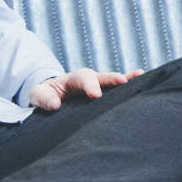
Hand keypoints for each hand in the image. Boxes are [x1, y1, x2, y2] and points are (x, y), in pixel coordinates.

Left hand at [28, 67, 144, 110]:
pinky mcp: (106, 95)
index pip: (83, 79)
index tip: (95, 96)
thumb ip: (44, 98)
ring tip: (140, 76)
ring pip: (114, 81)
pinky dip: (130, 85)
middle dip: (112, 79)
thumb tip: (55, 106)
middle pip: (103, 76)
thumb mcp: (38, 95)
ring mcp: (100, 86)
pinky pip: (118, 90)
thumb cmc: (46, 96)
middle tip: (122, 82)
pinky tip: (143, 82)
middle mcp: (90, 79)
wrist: (52, 97)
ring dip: (126, 79)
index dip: (90, 86)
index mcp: (74, 79)